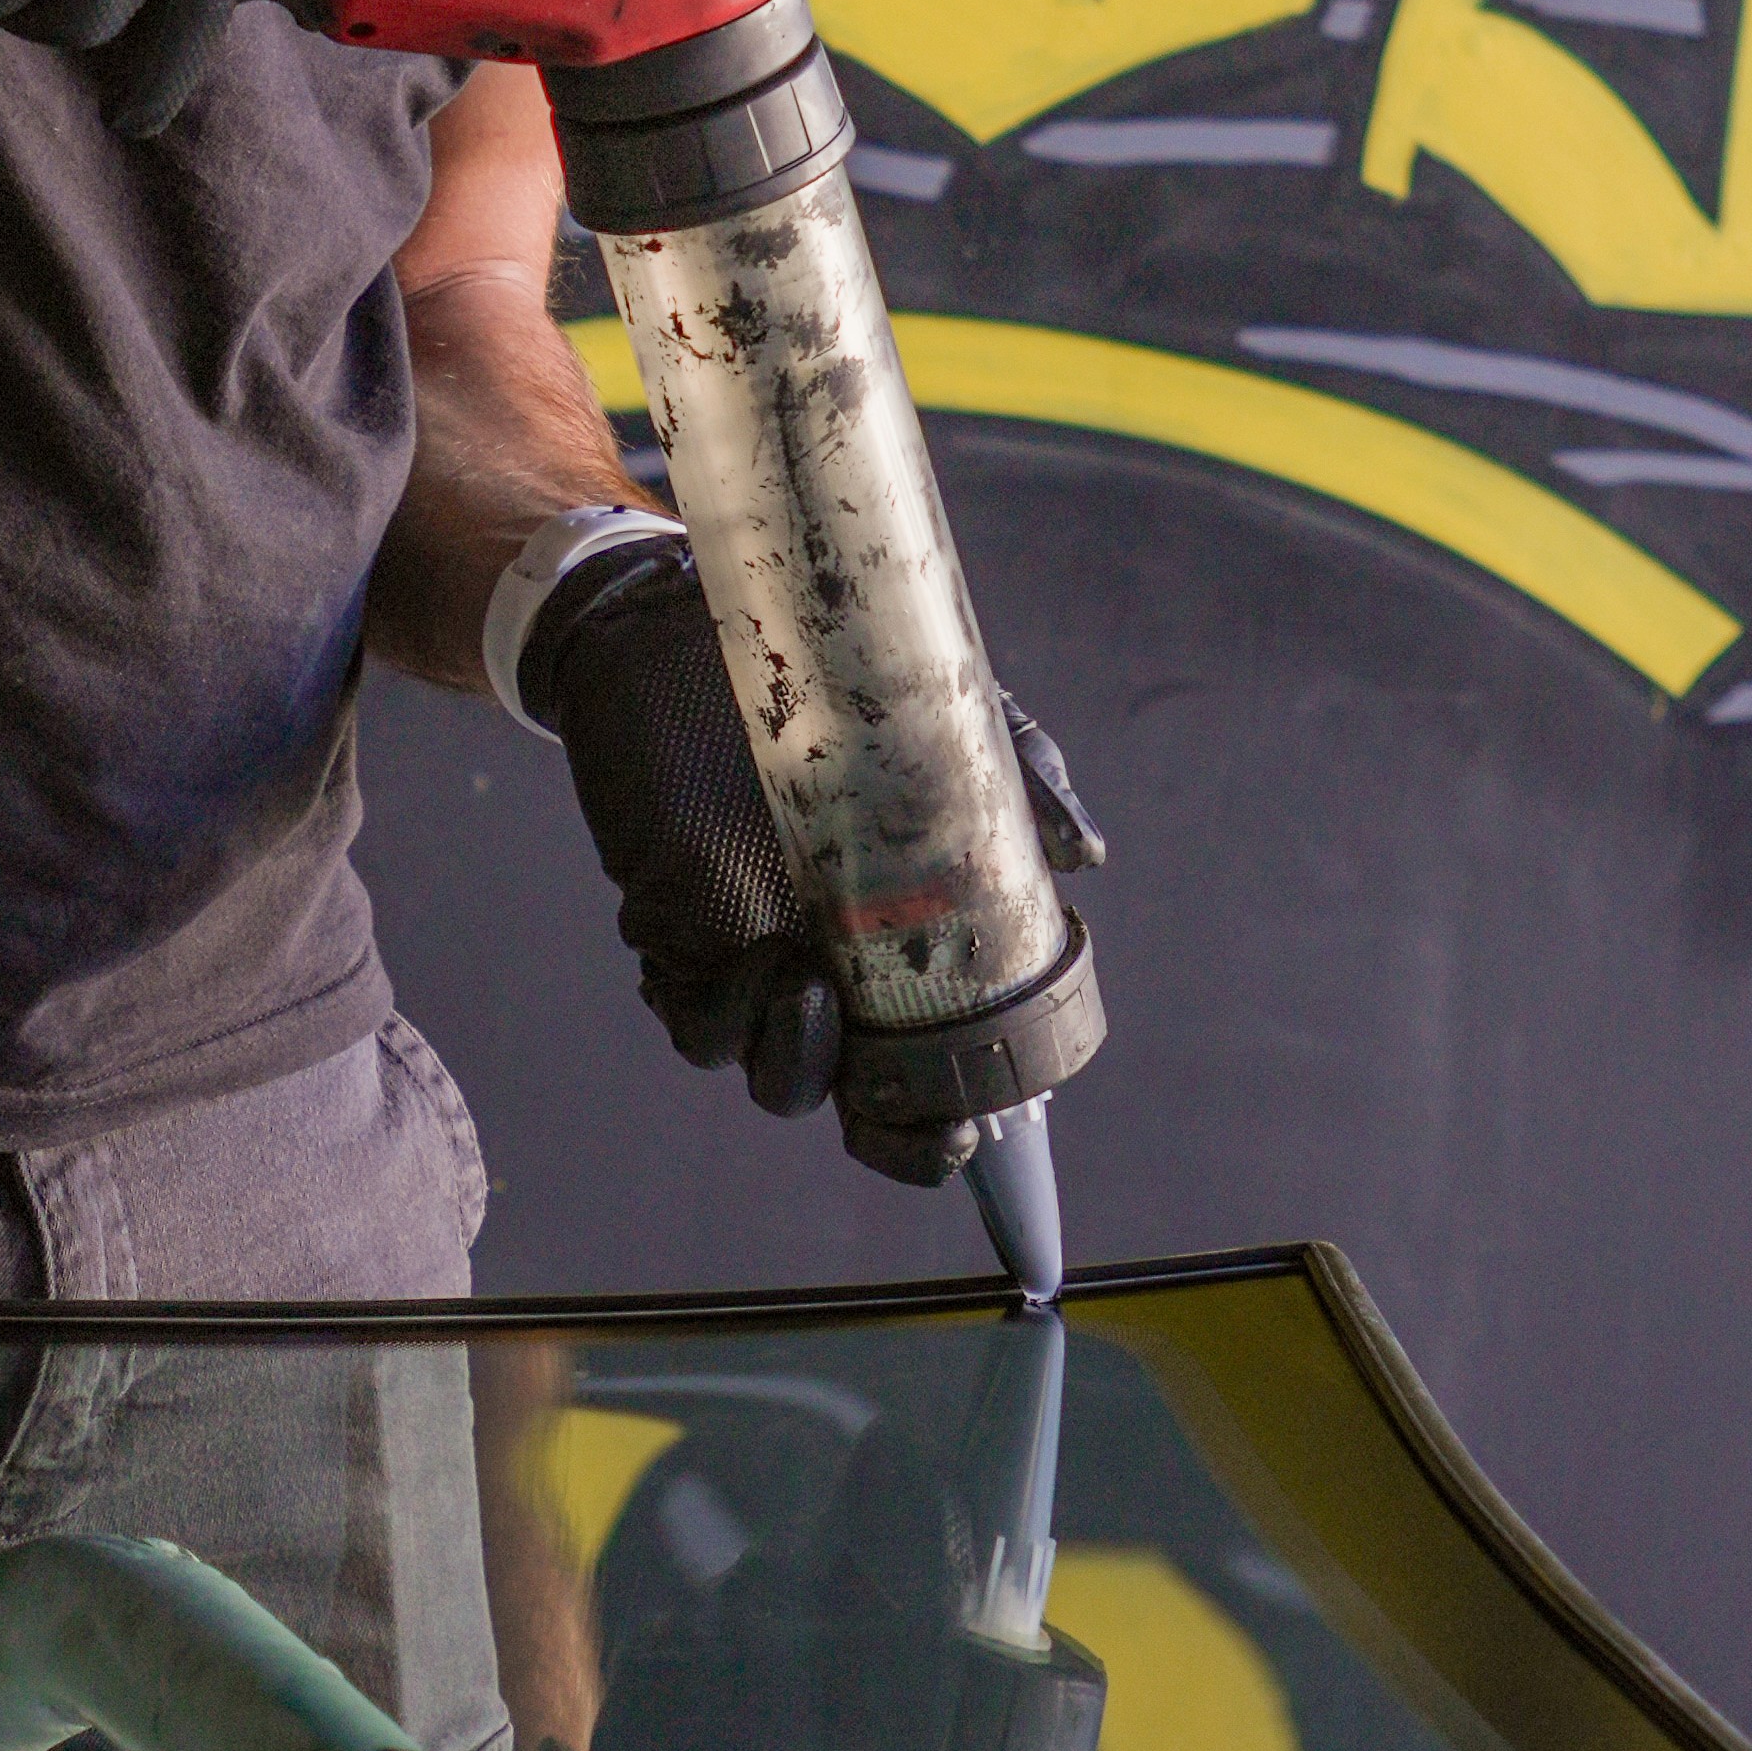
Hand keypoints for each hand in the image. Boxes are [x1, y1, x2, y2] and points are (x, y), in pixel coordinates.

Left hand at [521, 536, 1103, 1176]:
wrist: (700, 612)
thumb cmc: (829, 679)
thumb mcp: (940, 721)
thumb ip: (1016, 783)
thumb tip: (1085, 854)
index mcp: (888, 945)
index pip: (917, 1072)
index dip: (940, 1123)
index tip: (981, 1134)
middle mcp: (820, 967)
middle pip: (849, 1103)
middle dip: (892, 1139)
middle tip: (932, 1124)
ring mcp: (742, 955)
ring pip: (767, 1069)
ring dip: (800, 1061)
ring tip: (816, 991)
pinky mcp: (666, 925)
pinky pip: (694, 1013)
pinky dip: (730, 1013)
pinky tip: (767, 962)